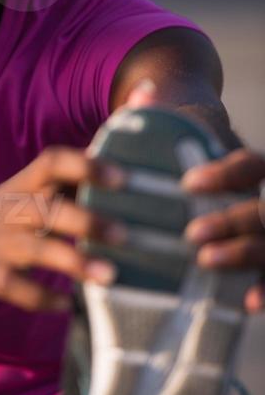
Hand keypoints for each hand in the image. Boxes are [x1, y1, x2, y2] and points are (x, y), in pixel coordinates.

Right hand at [0, 95, 157, 313]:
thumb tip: (151, 90)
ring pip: (34, 252)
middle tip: (126, 235)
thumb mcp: (53, 171)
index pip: (53, 162)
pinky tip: (68, 305)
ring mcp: (1, 243)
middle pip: (45, 211)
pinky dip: (41, 298)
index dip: (85, 167)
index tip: (123, 178)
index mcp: (31, 180)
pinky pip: (16, 290)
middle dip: (85, 222)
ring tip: (110, 276)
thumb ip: (103, 137)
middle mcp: (14, 208)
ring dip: (71, 263)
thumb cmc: (26, 195)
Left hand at [126, 80, 264, 314]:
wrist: (210, 192)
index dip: (225, 174)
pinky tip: (248, 303)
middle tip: (191, 234)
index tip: (187, 183)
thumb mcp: (176, 142)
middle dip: (232, 220)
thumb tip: (141, 92)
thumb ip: (158, 118)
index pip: (252, 165)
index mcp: (252, 169)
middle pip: (264, 208)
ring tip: (204, 262)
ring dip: (245, 254)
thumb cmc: (188, 164)